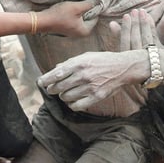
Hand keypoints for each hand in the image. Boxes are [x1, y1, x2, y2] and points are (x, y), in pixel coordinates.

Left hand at [37, 9, 152, 111]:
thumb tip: (55, 69)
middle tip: (52, 89)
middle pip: (59, 87)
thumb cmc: (102, 60)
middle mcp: (83, 75)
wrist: (122, 68)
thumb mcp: (86, 56)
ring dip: (63, 96)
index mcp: (79, 63)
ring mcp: (89, 87)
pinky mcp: (96, 97)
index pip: (56, 74)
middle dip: (52, 89)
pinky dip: (71, 104)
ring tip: (65, 93)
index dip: (46, 80)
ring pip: (66, 97)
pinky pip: (77, 106)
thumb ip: (70, 63)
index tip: (40, 83)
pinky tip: (72, 101)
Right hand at [39, 0, 99, 36]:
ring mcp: (74, 32)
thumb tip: (99, 2)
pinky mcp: (68, 29)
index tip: (86, 2)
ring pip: (81, 18)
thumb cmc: (60, 15)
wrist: (43, 21)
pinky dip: (73, 15)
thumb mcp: (76, 7)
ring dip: (79, 12)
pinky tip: (68, 11)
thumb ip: (89, 4)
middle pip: (89, 18)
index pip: (96, 17)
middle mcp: (81, 34)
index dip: (92, 8)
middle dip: (85, 10)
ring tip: (73, 7)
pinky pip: (75, 20)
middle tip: (78, 4)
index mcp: (86, 31)